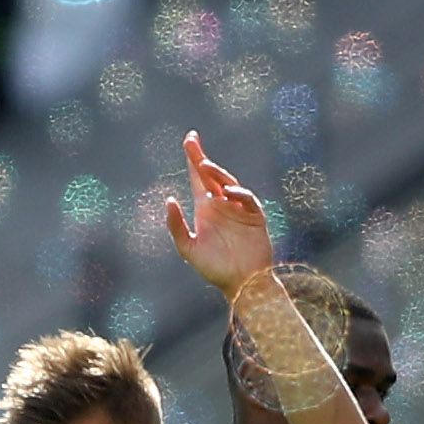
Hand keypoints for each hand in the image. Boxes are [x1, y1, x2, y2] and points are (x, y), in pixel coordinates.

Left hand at [163, 132, 275, 291]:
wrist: (241, 284)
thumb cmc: (214, 269)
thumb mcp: (188, 249)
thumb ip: (176, 226)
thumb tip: (169, 200)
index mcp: (205, 208)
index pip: (197, 177)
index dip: (193, 158)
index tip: (189, 139)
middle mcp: (222, 204)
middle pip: (211, 174)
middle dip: (201, 158)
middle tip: (191, 141)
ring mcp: (239, 208)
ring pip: (228, 183)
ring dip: (217, 174)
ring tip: (205, 167)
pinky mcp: (254, 216)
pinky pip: (246, 199)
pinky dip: (239, 193)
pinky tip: (228, 193)